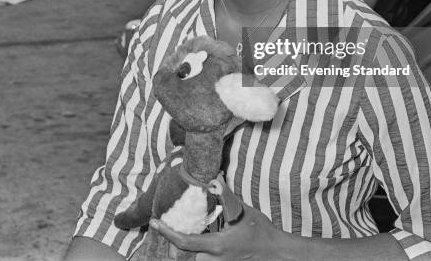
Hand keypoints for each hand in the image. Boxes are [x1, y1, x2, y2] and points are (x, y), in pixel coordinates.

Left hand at [149, 203, 292, 260]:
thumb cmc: (260, 232)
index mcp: (217, 246)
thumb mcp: (242, 211)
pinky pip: (203, 258)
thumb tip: (214, 177)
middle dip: (174, 242)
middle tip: (166, 225)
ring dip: (186, 245)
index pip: (185, 241)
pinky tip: (198, 234)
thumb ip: (226, 195)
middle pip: (184, 255)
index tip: (154, 222)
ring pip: (193, 258)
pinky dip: (196, 248)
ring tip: (178, 229)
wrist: (276, 253)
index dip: (167, 232)